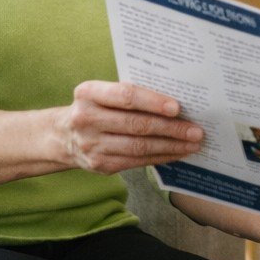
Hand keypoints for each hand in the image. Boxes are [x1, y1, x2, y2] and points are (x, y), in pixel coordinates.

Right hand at [53, 82, 203, 174]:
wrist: (64, 136)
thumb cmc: (96, 109)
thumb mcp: (103, 94)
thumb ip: (130, 96)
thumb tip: (175, 104)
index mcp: (88, 93)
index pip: (126, 96)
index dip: (153, 102)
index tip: (177, 107)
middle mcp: (86, 119)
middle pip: (136, 124)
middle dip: (171, 128)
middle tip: (196, 130)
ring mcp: (92, 145)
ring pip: (139, 147)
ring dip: (171, 146)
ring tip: (193, 144)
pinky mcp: (100, 165)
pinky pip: (136, 162)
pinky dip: (160, 157)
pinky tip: (176, 153)